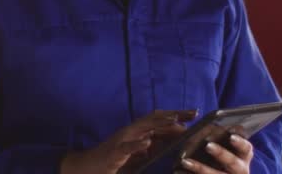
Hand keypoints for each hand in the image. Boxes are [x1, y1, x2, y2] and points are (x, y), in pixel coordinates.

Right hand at [60, 109, 198, 173]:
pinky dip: (137, 144)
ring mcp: (122, 140)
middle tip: (194, 112)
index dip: (177, 116)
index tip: (194, 114)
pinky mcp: (114, 152)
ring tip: (175, 121)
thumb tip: (169, 144)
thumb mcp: (137, 155)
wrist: (87, 168)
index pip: (160, 120)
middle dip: (175, 115)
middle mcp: (131, 132)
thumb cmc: (112, 162)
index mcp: (138, 133)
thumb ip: (151, 149)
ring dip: (159, 124)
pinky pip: (127, 146)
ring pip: (143, 128)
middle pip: (155, 119)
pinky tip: (147, 142)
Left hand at [178, 135, 253, 173]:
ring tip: (184, 161)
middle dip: (220, 153)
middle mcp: (240, 170)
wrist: (217, 172)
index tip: (230, 136)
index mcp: (243, 155)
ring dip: (200, 168)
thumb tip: (208, 125)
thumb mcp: (224, 146)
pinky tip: (177, 171)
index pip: (246, 148)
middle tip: (207, 145)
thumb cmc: (219, 154)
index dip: (240, 142)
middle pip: (232, 162)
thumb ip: (219, 136)